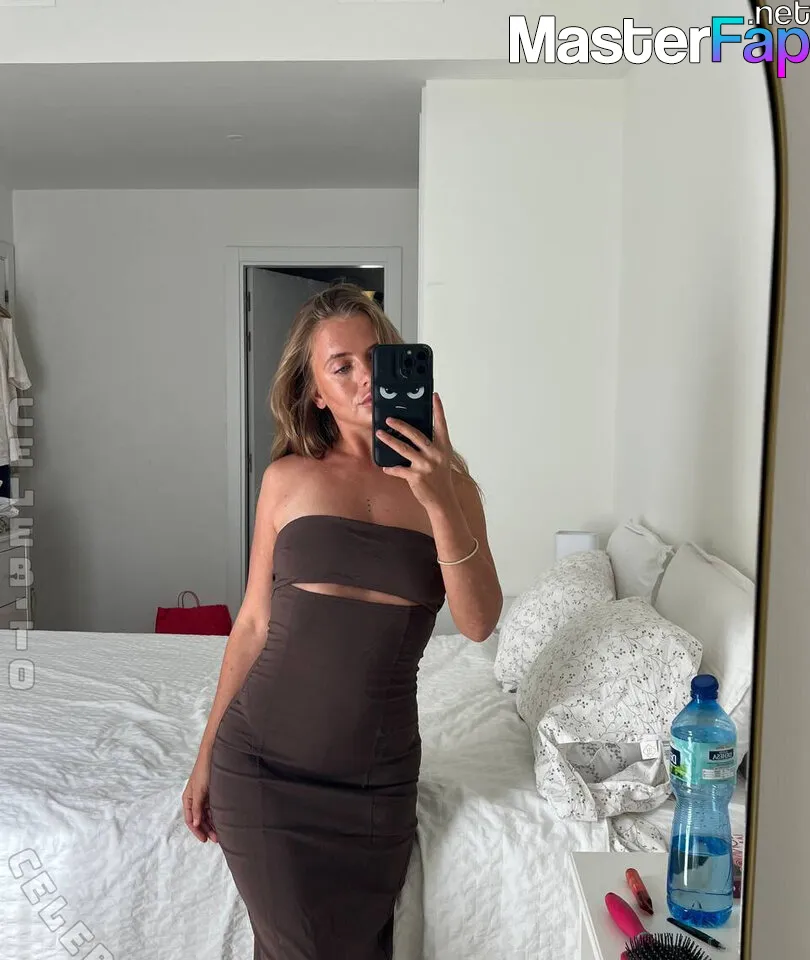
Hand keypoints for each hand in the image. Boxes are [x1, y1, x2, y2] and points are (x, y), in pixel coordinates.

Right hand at [182, 755, 218, 843]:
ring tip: (221, 834)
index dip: (197, 830)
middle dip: (207, 830)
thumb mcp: (199, 790)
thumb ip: (197, 807)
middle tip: (216, 839)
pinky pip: (213, 809)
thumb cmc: (204, 770)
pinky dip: (216, 816)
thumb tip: (195, 823)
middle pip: (199, 819)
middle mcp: (195, 800)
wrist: (214, 754)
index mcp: (188, 799)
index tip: (205, 839)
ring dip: (212, 825)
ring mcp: (204, 797)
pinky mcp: (212, 794)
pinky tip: (222, 822)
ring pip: (207, 815)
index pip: (190, 819)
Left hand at [376, 393, 456, 511]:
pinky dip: (391, 468)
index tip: (434, 397)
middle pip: (416, 435)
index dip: (438, 410)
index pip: (441, 425)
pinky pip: (399, 469)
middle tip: (389, 418)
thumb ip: (431, 446)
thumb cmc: (441, 478)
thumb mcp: (441, 459)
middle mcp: (435, 454)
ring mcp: (425, 465)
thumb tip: (413, 434)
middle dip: (401, 425)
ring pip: (404, 449)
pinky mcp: (416, 476)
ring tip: (380, 434)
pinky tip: (385, 467)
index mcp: (443, 447)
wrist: (443, 500)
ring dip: (389, 441)